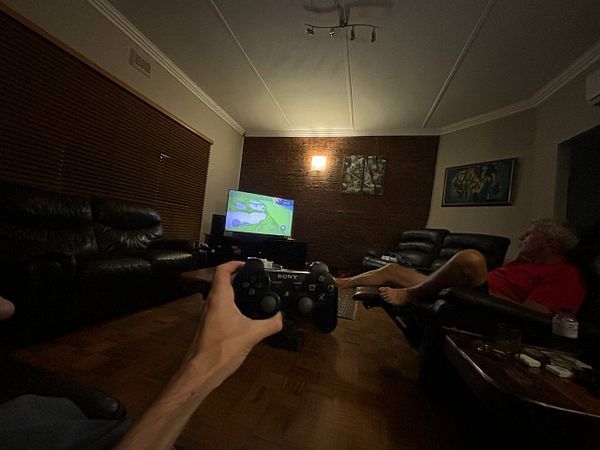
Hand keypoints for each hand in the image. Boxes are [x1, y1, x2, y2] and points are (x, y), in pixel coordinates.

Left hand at [188, 261, 282, 381]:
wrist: (201, 372)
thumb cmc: (223, 349)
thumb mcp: (252, 335)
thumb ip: (270, 324)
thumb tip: (281, 318)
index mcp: (219, 298)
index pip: (222, 270)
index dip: (235, 263)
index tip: (249, 265)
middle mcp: (211, 303)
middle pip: (222, 282)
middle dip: (239, 278)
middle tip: (256, 280)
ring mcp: (208, 315)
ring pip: (221, 296)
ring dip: (236, 293)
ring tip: (254, 296)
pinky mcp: (209, 327)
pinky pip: (222, 309)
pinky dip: (233, 306)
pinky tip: (245, 317)